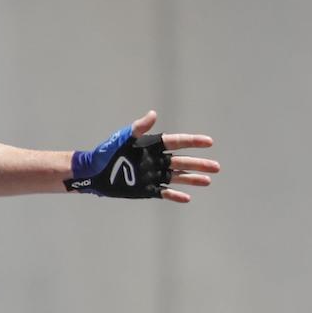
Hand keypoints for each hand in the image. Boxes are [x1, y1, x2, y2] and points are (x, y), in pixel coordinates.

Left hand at [66, 110, 218, 203]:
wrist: (94, 173)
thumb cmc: (106, 152)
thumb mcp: (122, 138)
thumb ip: (139, 128)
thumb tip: (153, 114)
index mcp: (153, 145)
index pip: (177, 142)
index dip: (193, 142)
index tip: (209, 142)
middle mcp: (156, 160)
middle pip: (182, 162)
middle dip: (199, 164)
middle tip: (216, 167)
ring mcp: (153, 175)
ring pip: (178, 177)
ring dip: (193, 179)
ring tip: (208, 181)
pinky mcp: (147, 189)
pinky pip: (165, 192)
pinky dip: (175, 195)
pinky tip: (188, 198)